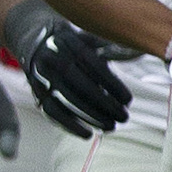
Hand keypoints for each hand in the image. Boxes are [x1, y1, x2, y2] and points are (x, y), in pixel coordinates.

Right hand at [9, 0, 132, 139]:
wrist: (32, 40)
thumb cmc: (72, 42)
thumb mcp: (88, 38)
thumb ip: (111, 46)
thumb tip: (139, 51)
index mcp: (69, 42)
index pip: (93, 67)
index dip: (112, 85)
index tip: (128, 100)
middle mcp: (53, 59)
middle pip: (81, 85)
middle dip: (104, 104)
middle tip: (124, 117)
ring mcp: (42, 77)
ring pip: (67, 100)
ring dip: (90, 116)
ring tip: (111, 127)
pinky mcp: (36, 92)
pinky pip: (52, 111)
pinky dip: (69, 125)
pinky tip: (87, 134)